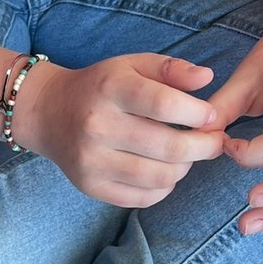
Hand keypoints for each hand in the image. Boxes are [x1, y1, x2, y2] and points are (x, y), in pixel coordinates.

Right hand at [22, 54, 224, 204]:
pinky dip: (163, 187)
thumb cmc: (100, 86)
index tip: (211, 117)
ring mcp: (91, 160)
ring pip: (159, 176)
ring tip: (187, 156)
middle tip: (214, 142)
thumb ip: (170, 69)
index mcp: (110, 88)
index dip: (197, 114)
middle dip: (203, 147)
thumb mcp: (131, 65)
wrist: (48, 112)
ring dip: (185, 168)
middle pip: (168, 146)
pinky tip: (164, 171)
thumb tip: (207, 77)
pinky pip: (143, 197)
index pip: (163, 105)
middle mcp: (97, 125)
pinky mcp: (90, 185)